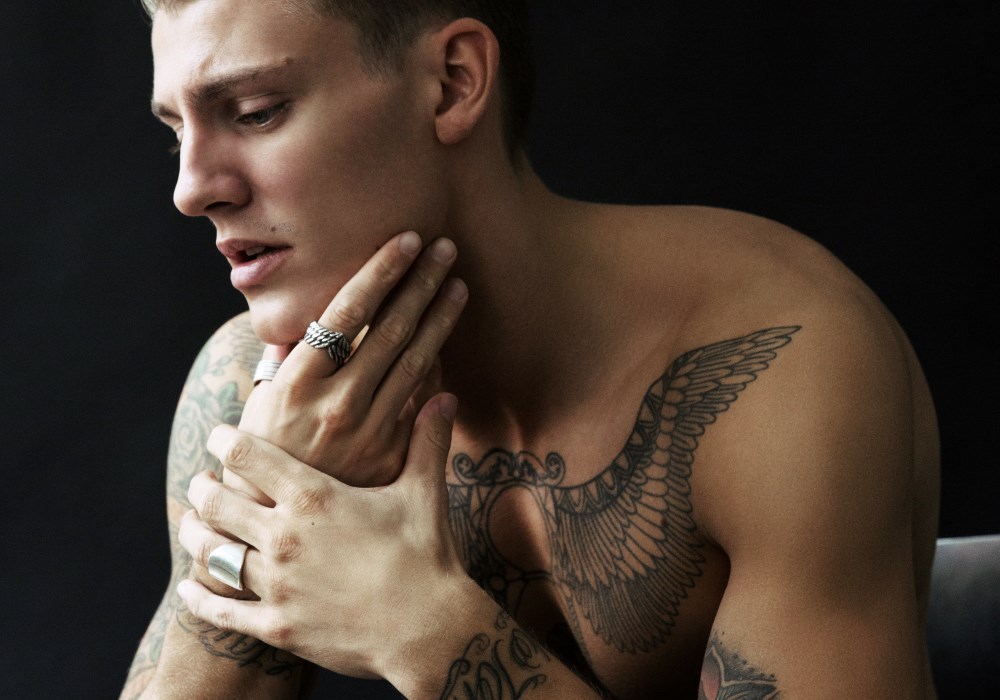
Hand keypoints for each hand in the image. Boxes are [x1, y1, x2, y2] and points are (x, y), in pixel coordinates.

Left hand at [177, 394, 472, 680]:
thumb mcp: (424, 491)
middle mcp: (284, 536)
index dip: (224, 441)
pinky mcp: (276, 626)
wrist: (429, 630)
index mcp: (314, 497)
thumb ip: (426, 439)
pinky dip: (198, 596)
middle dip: (202, 487)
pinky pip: (219, 610)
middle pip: (216, 502)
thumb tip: (444, 395)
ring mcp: (276, 584)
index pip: (248, 456)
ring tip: (191, 524)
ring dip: (194, 534)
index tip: (219, 436)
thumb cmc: (427, 556)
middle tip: (201, 481)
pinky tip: (190, 587)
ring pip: (211, 552)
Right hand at [233, 231, 466, 495]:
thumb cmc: (263, 457)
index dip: (381, 272)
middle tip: (446, 249)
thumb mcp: (262, 405)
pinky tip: (447, 340)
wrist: (276, 527)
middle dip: (422, 284)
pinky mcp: (390, 455)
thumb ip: (288, 362)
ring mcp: (368, 431)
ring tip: (458, 285)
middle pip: (392, 330)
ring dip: (440, 319)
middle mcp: (335, 403)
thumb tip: (308, 321)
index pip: (348, 313)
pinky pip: (420, 400)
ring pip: (415, 362)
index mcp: (297, 382)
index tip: (407, 241)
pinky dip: (435, 367)